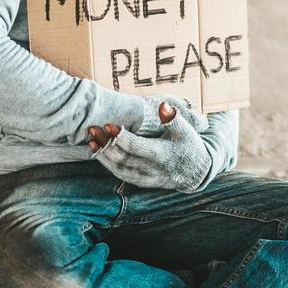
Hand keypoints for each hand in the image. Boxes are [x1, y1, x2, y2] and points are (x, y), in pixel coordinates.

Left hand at [88, 102, 211, 191]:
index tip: (108, 125)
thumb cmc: (191, 147)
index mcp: (162, 155)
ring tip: (91, 139)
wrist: (196, 173)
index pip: (137, 147)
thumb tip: (163, 106)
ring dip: (103, 155)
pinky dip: (108, 164)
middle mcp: (152, 169)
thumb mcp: (187, 132)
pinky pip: (121, 174)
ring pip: (119, 168)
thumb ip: (174, 120)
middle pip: (123, 158)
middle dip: (106, 144)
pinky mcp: (141, 182)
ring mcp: (145, 178)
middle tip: (92, 128)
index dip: (121, 137)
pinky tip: (98, 152)